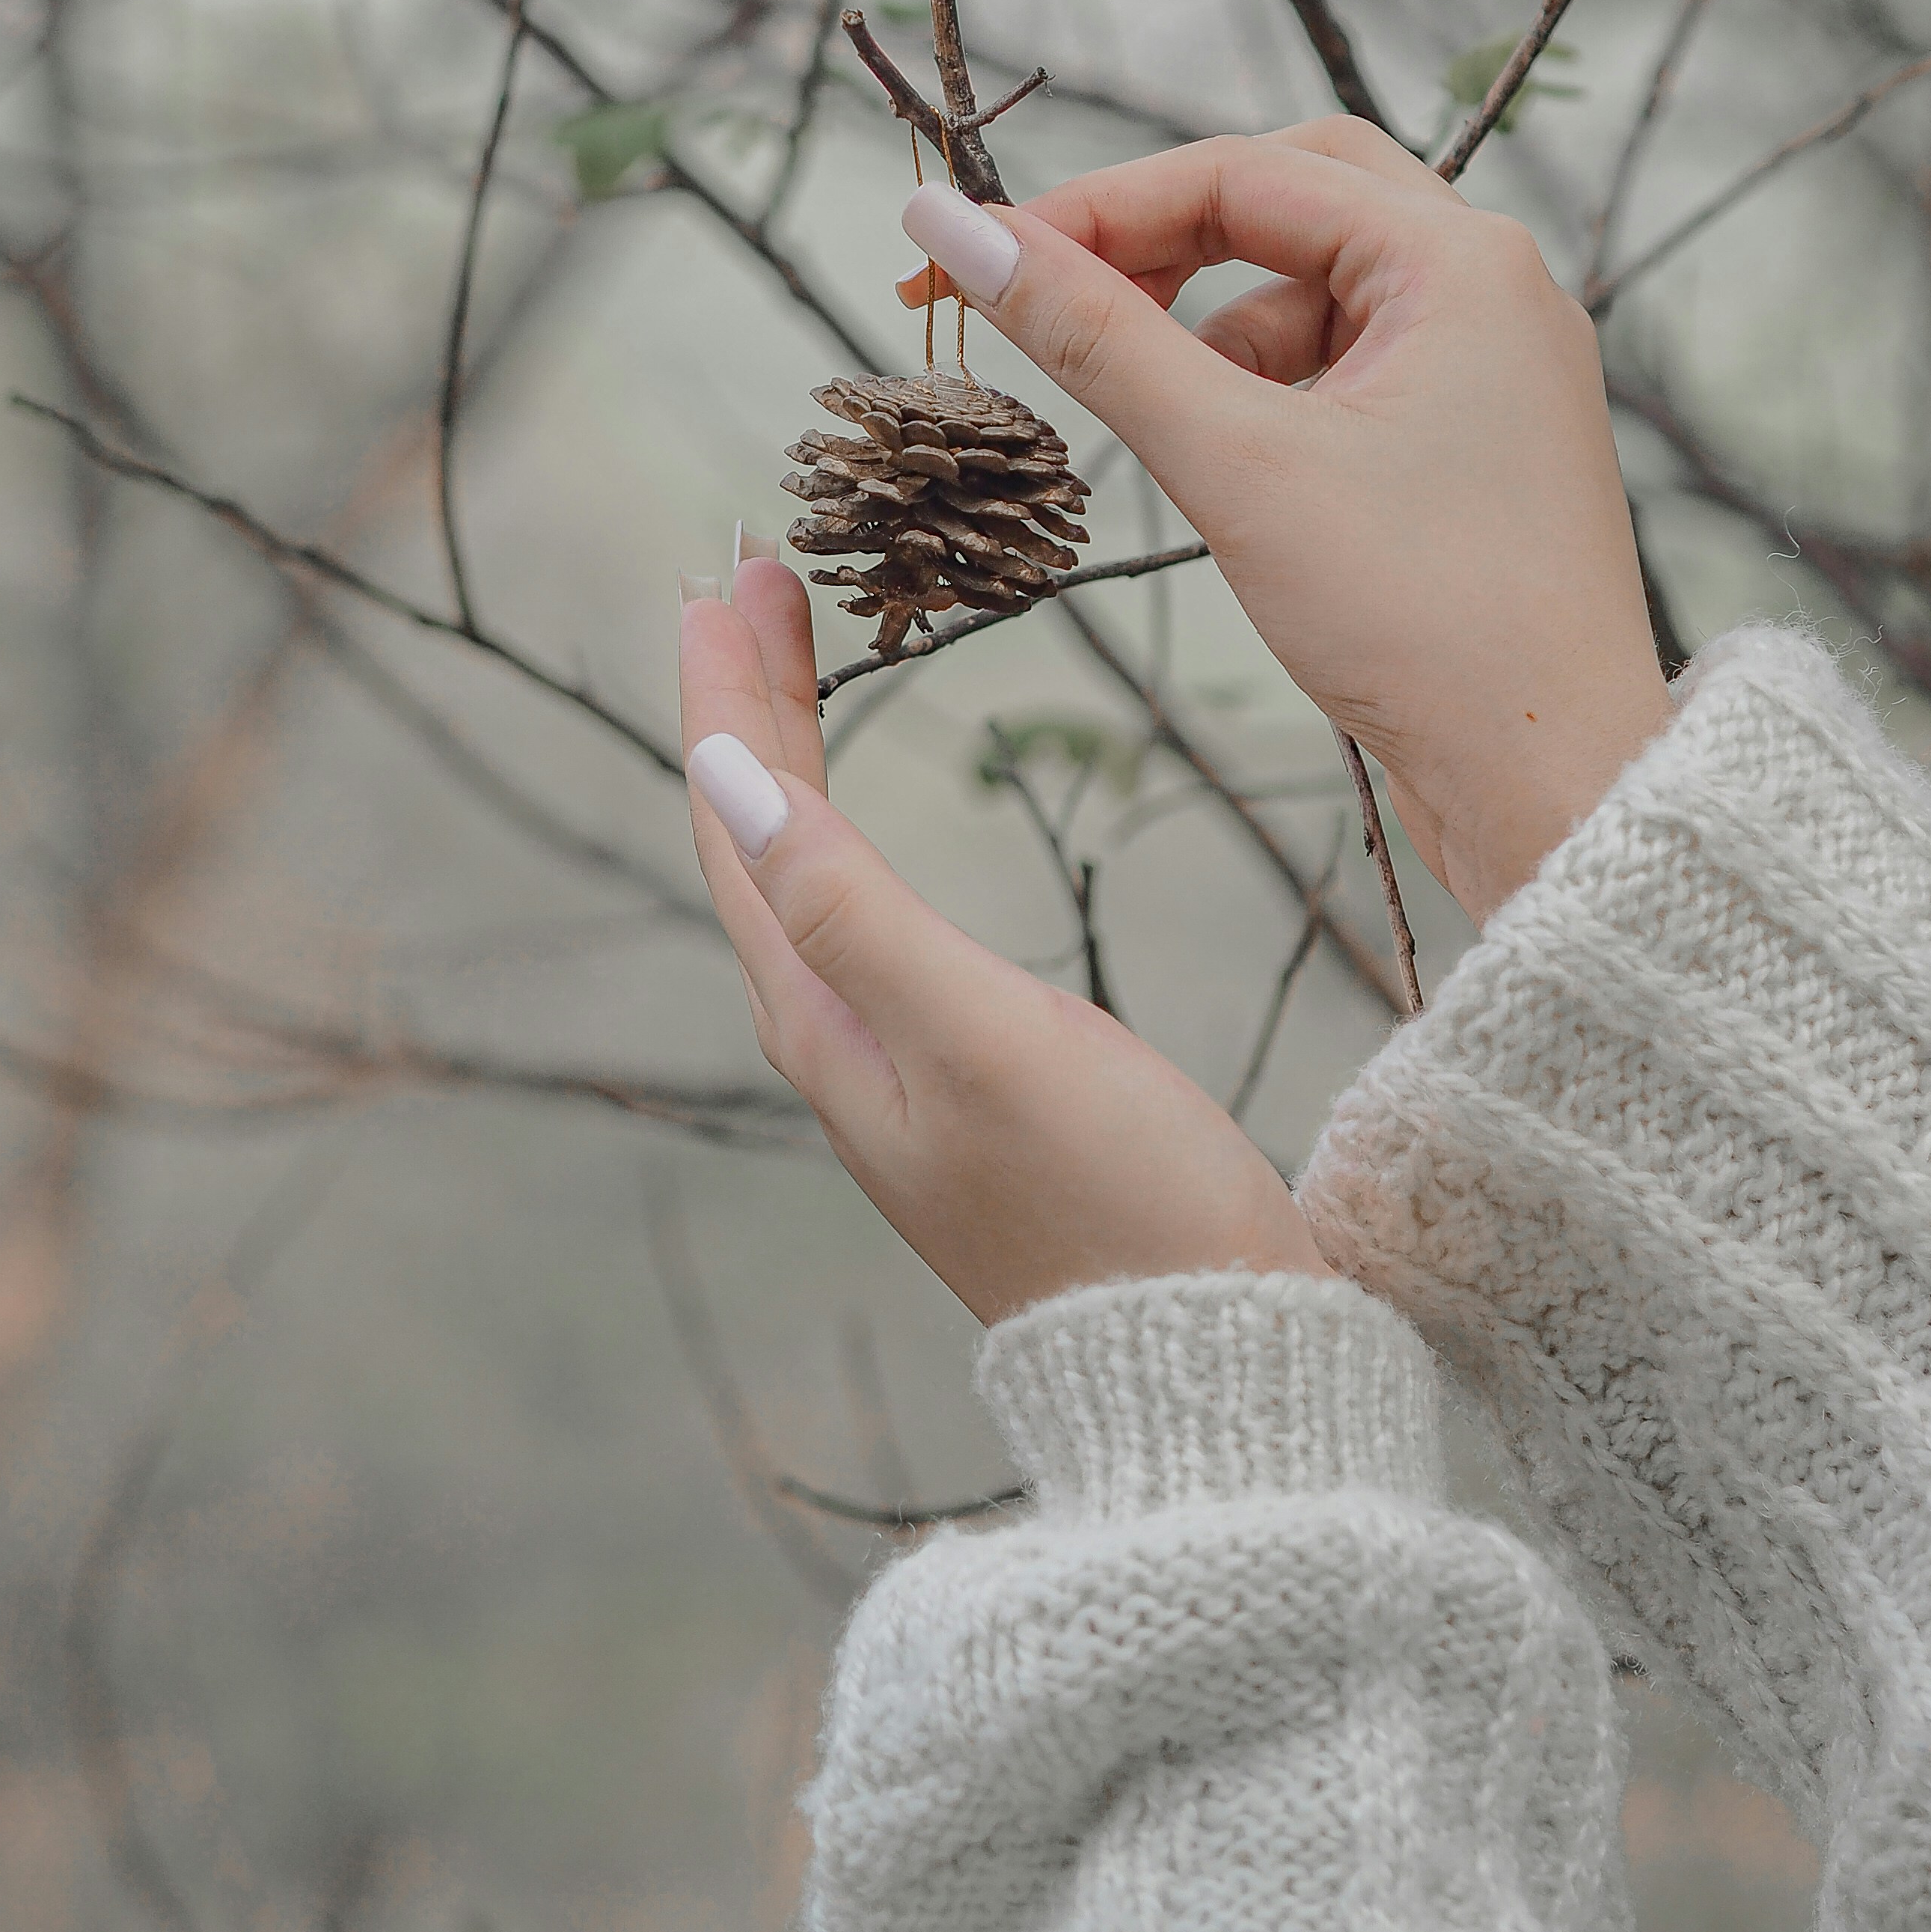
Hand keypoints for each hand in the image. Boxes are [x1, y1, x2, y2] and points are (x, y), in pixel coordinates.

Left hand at [679, 559, 1333, 1325]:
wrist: (1211, 1361)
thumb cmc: (1114, 1198)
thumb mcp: (977, 1034)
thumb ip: (848, 907)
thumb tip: (719, 777)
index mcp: (821, 1018)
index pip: (737, 817)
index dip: (726, 690)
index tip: (727, 570)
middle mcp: (835, 1037)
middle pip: (763, 835)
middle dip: (754, 698)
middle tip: (757, 574)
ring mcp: (893, 1062)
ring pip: (807, 870)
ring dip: (795, 752)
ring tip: (794, 651)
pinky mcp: (955, 1077)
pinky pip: (858, 914)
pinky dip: (848, 825)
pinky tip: (860, 816)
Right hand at [898, 119, 1669, 920]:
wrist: (1554, 785)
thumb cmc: (1432, 627)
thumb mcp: (1237, 467)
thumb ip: (1096, 338)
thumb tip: (964, 236)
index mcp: (1461, 260)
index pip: (1241, 174)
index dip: (1090, 209)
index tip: (967, 253)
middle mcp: (1489, 287)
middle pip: (1288, 195)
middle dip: (1156, 238)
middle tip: (1043, 293)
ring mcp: (1488, 364)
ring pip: (1311, 284)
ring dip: (1208, 323)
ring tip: (1138, 410)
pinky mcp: (1471, 438)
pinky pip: (1344, 363)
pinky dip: (1261, 388)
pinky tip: (1217, 459)